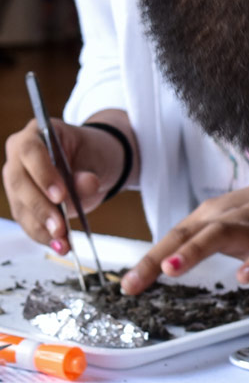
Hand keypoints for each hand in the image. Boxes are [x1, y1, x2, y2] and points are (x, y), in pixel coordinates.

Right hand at [3, 114, 130, 254]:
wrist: (93, 165)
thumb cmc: (92, 156)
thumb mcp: (96, 160)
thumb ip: (88, 173)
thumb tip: (87, 183)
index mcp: (35, 135)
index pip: (30, 152)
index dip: (43, 175)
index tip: (60, 196)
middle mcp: (18, 158)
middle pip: (20, 183)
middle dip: (41, 209)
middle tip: (60, 227)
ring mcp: (17, 182)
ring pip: (21, 207)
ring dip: (42, 228)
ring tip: (63, 244)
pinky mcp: (23, 204)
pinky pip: (28, 222)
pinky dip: (44, 236)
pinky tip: (59, 247)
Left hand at [120, 162, 248, 294]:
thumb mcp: (239, 217)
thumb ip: (210, 236)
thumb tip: (176, 260)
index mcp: (217, 214)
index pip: (176, 236)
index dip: (149, 260)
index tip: (128, 287)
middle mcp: (232, 216)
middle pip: (190, 234)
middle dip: (162, 256)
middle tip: (138, 279)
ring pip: (221, 235)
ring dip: (194, 251)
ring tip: (172, 270)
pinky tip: (244, 276)